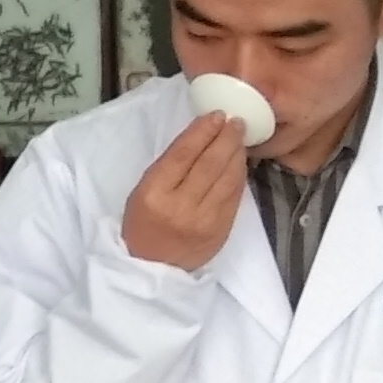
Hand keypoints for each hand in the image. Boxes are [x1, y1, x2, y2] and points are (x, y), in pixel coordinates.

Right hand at [118, 112, 247, 271]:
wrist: (152, 267)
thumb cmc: (143, 224)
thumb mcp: (142, 191)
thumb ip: (169, 166)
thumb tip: (200, 137)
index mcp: (154, 193)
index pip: (184, 154)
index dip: (202, 131)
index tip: (216, 115)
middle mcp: (181, 206)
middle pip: (210, 163)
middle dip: (226, 137)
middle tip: (235, 120)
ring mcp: (205, 220)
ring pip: (228, 178)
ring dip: (237, 153)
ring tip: (240, 137)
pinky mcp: (222, 230)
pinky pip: (235, 195)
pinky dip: (239, 175)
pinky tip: (239, 162)